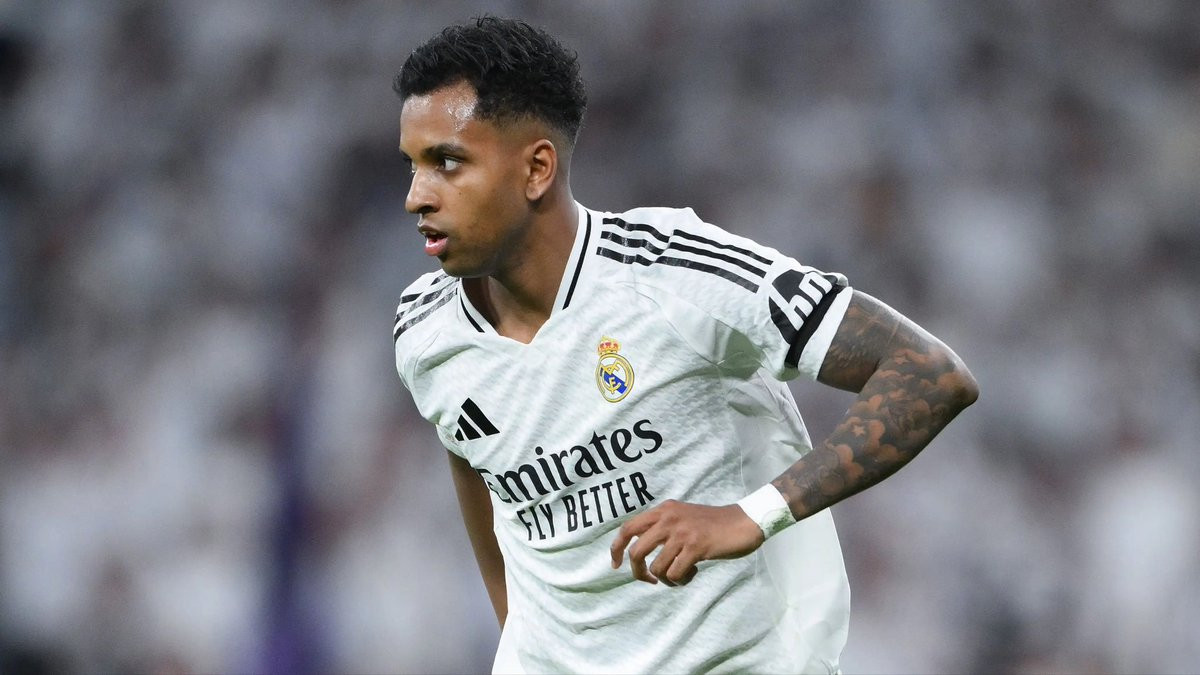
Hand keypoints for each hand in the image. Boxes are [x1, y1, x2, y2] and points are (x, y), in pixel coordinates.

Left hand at [609, 500, 764, 585]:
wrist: (743, 521)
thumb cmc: (713, 524)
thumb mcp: (682, 517)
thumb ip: (662, 527)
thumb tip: (639, 552)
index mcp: (663, 510)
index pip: (628, 528)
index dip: (617, 548)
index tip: (616, 565)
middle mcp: (668, 518)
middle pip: (636, 551)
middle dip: (638, 572)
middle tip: (651, 580)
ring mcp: (682, 532)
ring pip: (656, 567)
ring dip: (666, 579)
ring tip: (681, 575)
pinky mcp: (696, 547)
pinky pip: (675, 574)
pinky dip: (681, 580)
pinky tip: (693, 572)